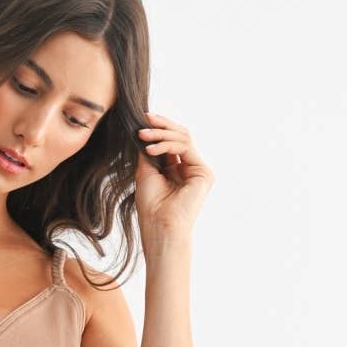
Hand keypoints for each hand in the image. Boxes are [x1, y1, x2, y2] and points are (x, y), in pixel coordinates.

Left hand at [134, 110, 212, 239]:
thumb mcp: (146, 171)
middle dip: (161, 126)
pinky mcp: (204, 173)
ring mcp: (199, 171)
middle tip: (145, 120)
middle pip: (180, 136)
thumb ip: (150, 151)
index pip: (172, 142)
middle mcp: (190, 169)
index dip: (159, 129)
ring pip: (183, 138)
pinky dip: (167, 145)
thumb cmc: (151, 206)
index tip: (142, 121)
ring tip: (143, 136)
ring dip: (161, 134)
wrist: (159, 226)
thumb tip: (146, 129)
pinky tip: (151, 150)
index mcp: (178, 170)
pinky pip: (186, 147)